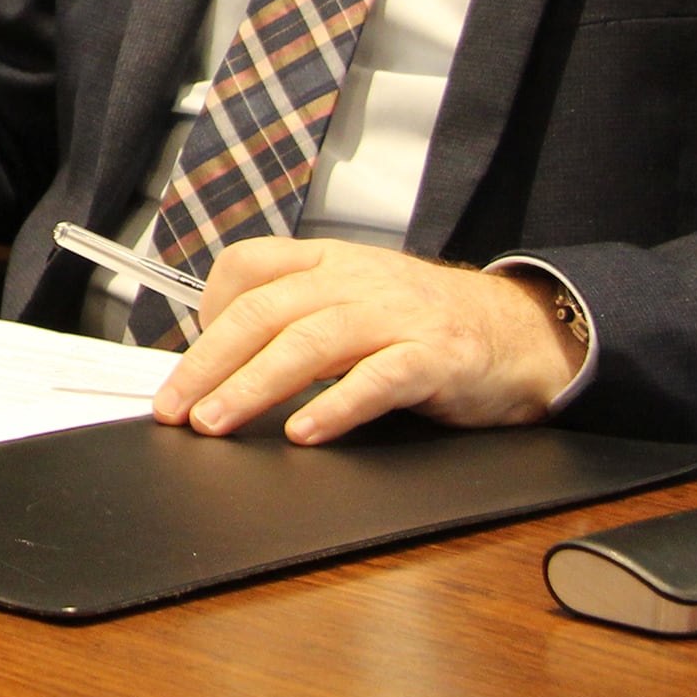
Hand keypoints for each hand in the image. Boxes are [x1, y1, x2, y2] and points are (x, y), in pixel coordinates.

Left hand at [147, 238, 585, 444]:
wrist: (521, 331)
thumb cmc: (427, 325)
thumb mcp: (356, 300)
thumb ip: (298, 318)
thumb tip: (223, 362)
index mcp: (328, 264)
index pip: (249, 264)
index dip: (209, 306)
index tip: (188, 358)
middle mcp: (355, 282)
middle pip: (264, 311)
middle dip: (209, 361)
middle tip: (175, 406)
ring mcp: (396, 316)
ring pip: (310, 342)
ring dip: (254, 384)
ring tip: (217, 422)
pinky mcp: (434, 357)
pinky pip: (378, 378)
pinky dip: (336, 405)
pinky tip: (304, 431)